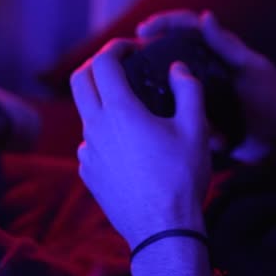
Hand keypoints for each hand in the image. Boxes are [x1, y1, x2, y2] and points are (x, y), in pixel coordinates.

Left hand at [71, 41, 209, 246]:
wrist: (162, 228)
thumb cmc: (182, 176)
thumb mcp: (196, 128)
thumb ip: (188, 89)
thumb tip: (178, 70)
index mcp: (120, 111)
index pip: (104, 63)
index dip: (117, 47)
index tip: (133, 47)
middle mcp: (95, 128)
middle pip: (79, 80)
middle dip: (97, 64)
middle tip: (121, 65)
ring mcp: (87, 152)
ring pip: (85, 113)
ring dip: (103, 100)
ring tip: (133, 109)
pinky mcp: (88, 172)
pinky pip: (90, 142)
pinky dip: (105, 131)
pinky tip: (130, 143)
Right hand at [136, 11, 275, 170]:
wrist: (275, 142)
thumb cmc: (270, 100)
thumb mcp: (251, 70)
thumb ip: (227, 46)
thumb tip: (205, 16)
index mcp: (218, 50)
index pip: (187, 26)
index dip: (164, 23)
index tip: (143, 30)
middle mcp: (204, 66)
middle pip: (168, 50)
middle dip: (144, 51)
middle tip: (124, 57)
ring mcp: (197, 90)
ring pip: (164, 79)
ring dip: (147, 80)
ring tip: (126, 86)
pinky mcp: (193, 112)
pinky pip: (172, 108)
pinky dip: (160, 108)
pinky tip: (139, 112)